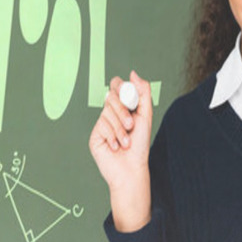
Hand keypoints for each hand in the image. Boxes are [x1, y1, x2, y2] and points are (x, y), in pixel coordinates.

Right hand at [88, 70, 152, 191]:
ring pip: (107, 112)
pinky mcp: (95, 134)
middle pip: (111, 96)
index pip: (118, 86)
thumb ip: (143, 93)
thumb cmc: (140, 145)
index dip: (122, 88)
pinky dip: (113, 136)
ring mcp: (102, 123)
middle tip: (131, 125)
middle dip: (123, 111)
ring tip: (126, 142)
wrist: (131, 168)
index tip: (130, 99)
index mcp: (125, 106)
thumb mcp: (146, 116)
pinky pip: (102, 125)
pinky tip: (116, 146)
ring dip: (120, 129)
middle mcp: (112, 113)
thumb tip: (133, 73)